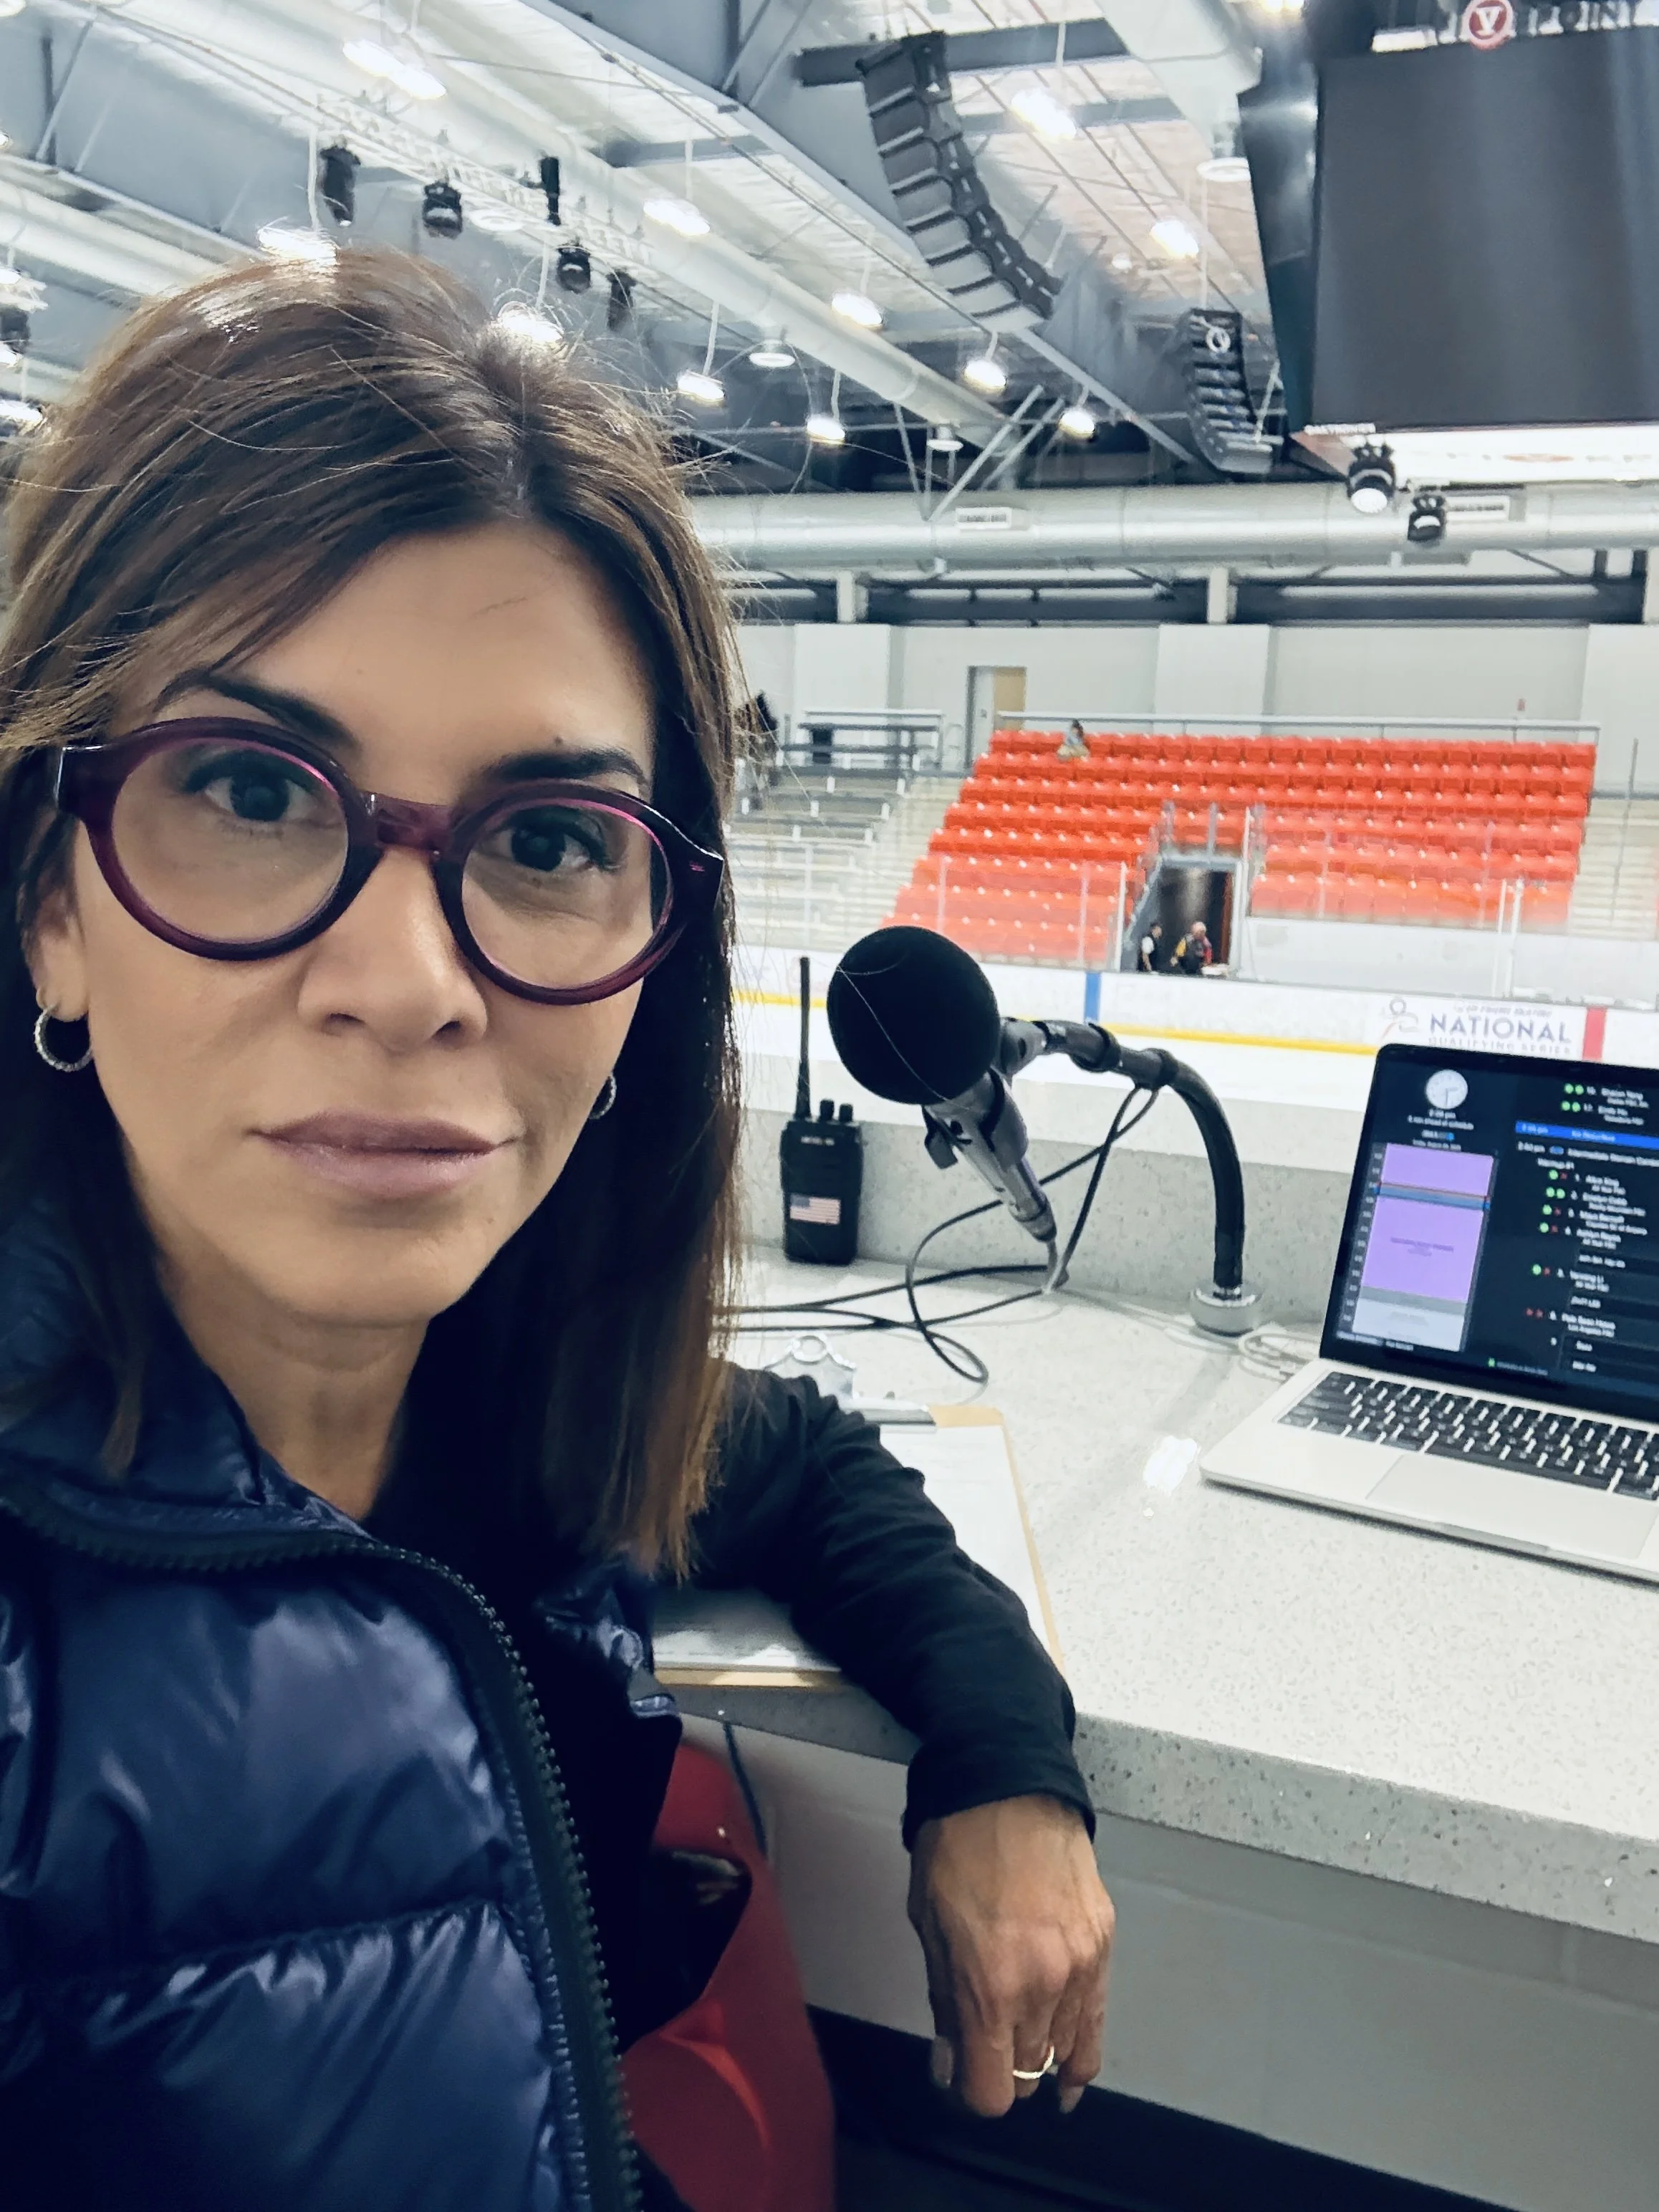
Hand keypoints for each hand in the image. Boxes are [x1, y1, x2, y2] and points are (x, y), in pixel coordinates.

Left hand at [907, 1795, 1112, 2119]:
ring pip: (1064, 2053)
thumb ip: (945, 2005)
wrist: (1007, 1788)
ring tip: (1019, 2044)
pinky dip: (1081, 2052)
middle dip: (1001, 2070)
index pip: (992, 2092)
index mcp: (991, 1988)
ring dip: (1038, 2056)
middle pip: (1028, 2075)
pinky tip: (1070, 2073)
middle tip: (981, 2046)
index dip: (971, 2092)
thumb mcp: (929, 1929)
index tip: (959, 2076)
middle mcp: (1043, 1990)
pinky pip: (1096, 2023)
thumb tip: (952, 2063)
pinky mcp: (1103, 1947)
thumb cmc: (954, 1851)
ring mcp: (1081, 1969)